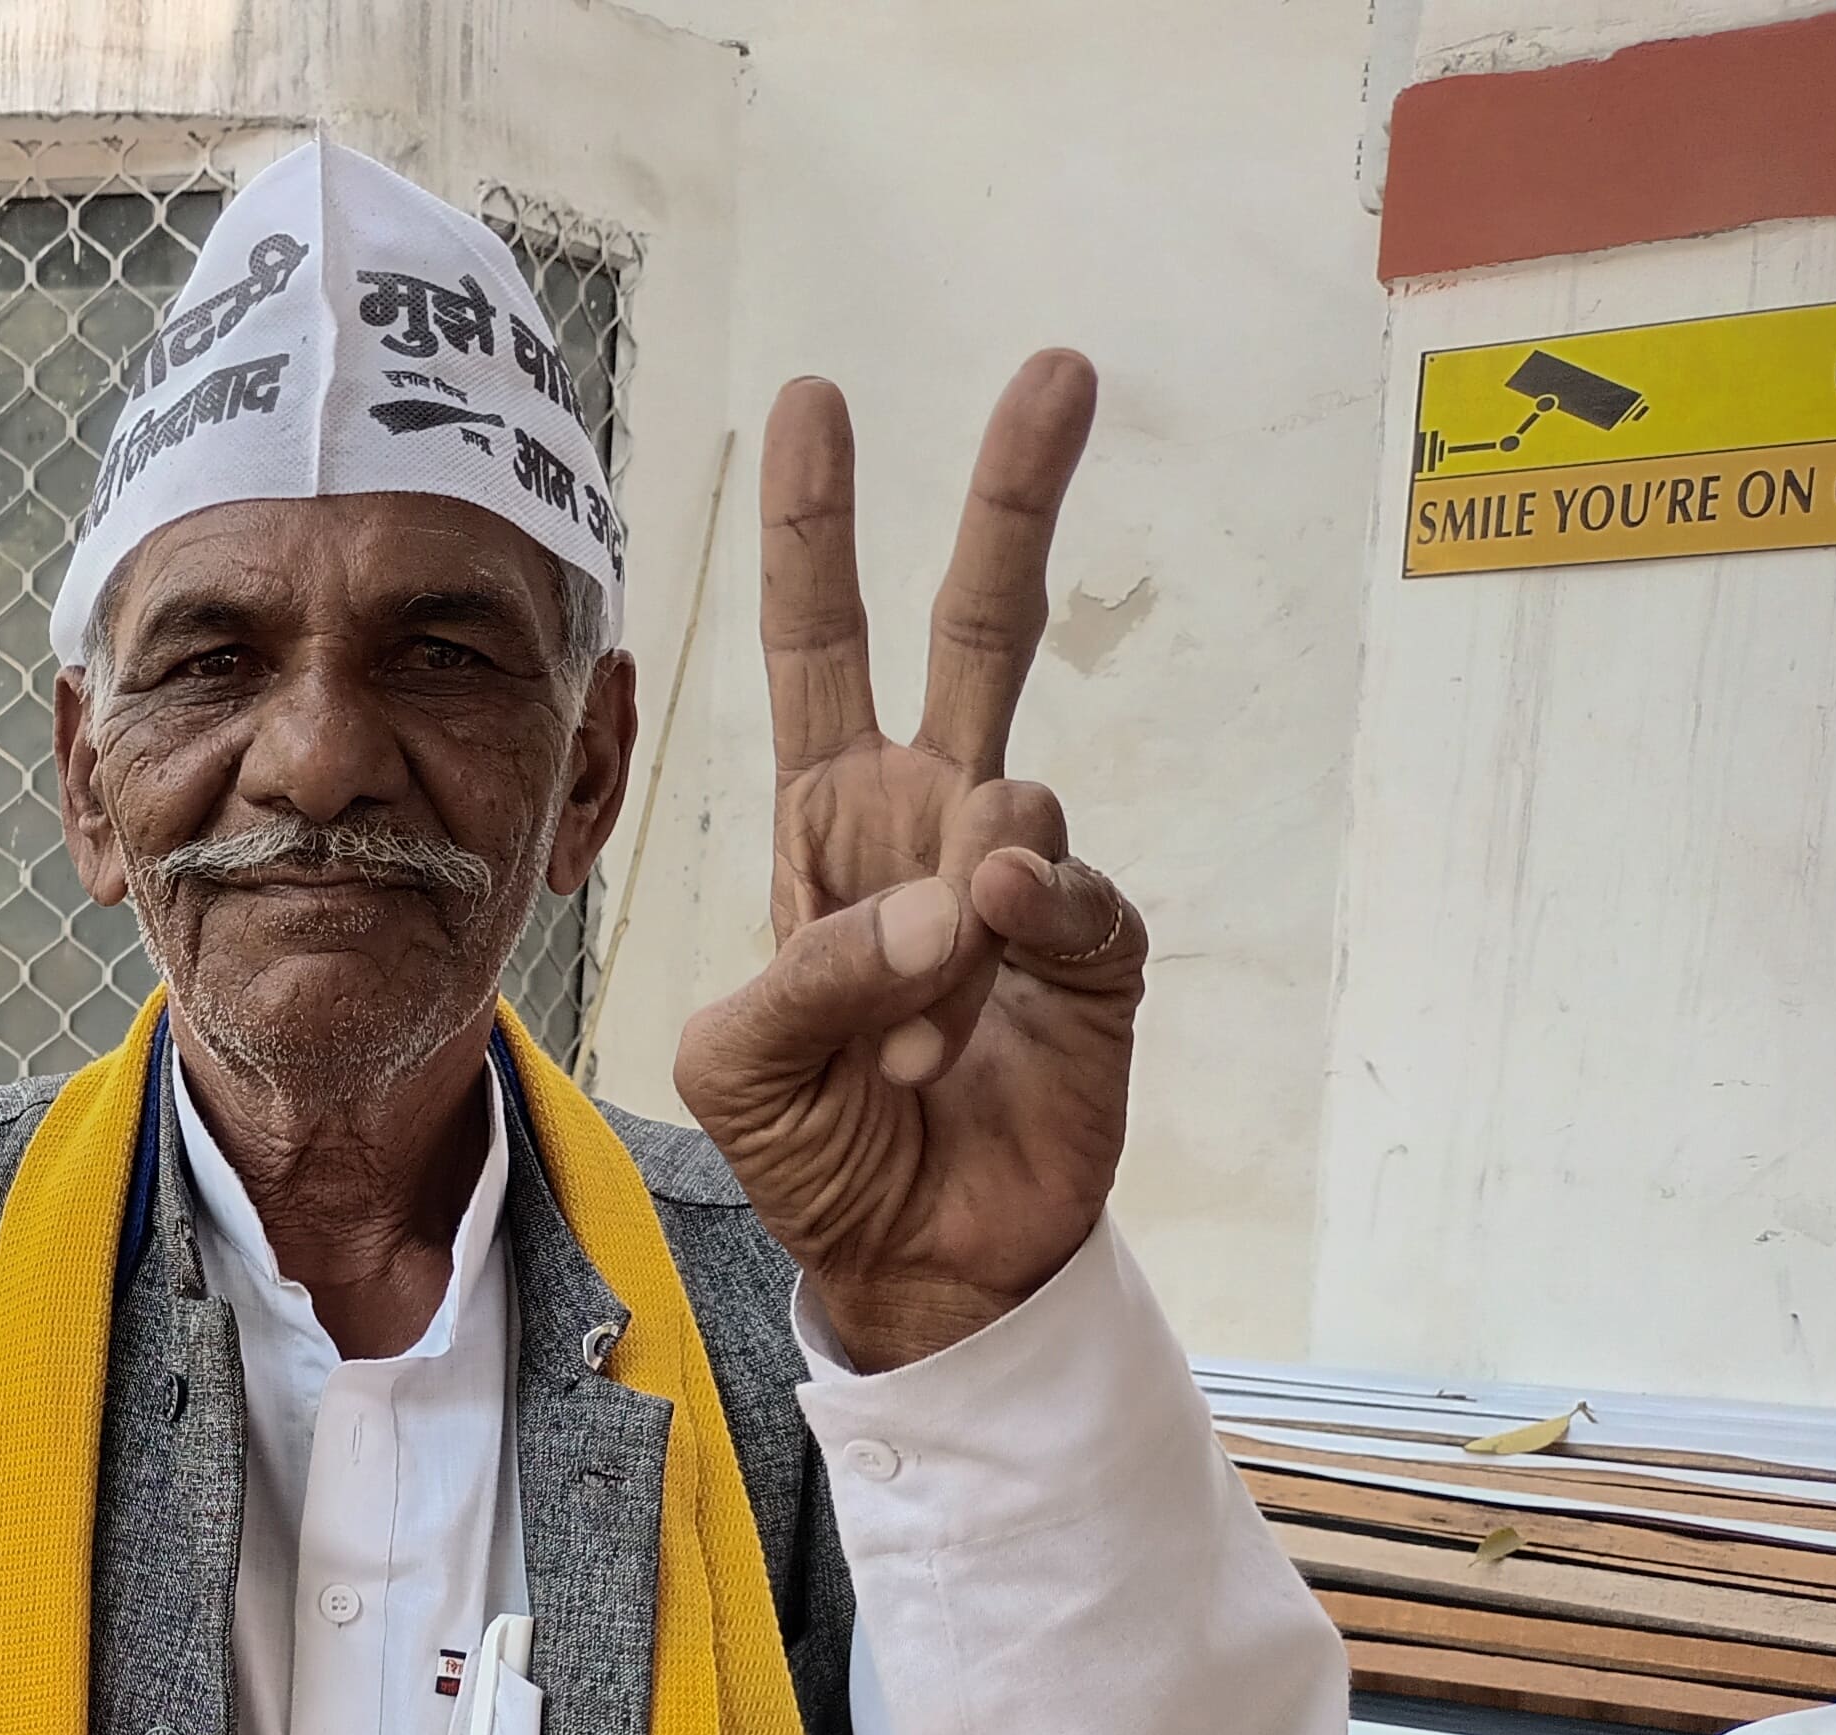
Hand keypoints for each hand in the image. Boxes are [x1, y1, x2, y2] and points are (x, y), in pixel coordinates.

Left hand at [672, 352, 1152, 1371]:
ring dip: (942, 924)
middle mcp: (931, 823)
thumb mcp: (738, 1062)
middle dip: (1013, 503)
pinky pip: (1070, 893)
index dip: (817, 530)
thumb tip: (956, 888)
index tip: (820, 401)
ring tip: (905, 1042)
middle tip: (1057, 371)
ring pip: (1007, 798)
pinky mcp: (1097, 951)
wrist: (914, 1261)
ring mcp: (1021, 881)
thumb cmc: (811, 1148)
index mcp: (828, 824)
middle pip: (980, 630)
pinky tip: (994, 956)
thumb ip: (814, 972)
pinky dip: (1027, 926)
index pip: (820, 646)